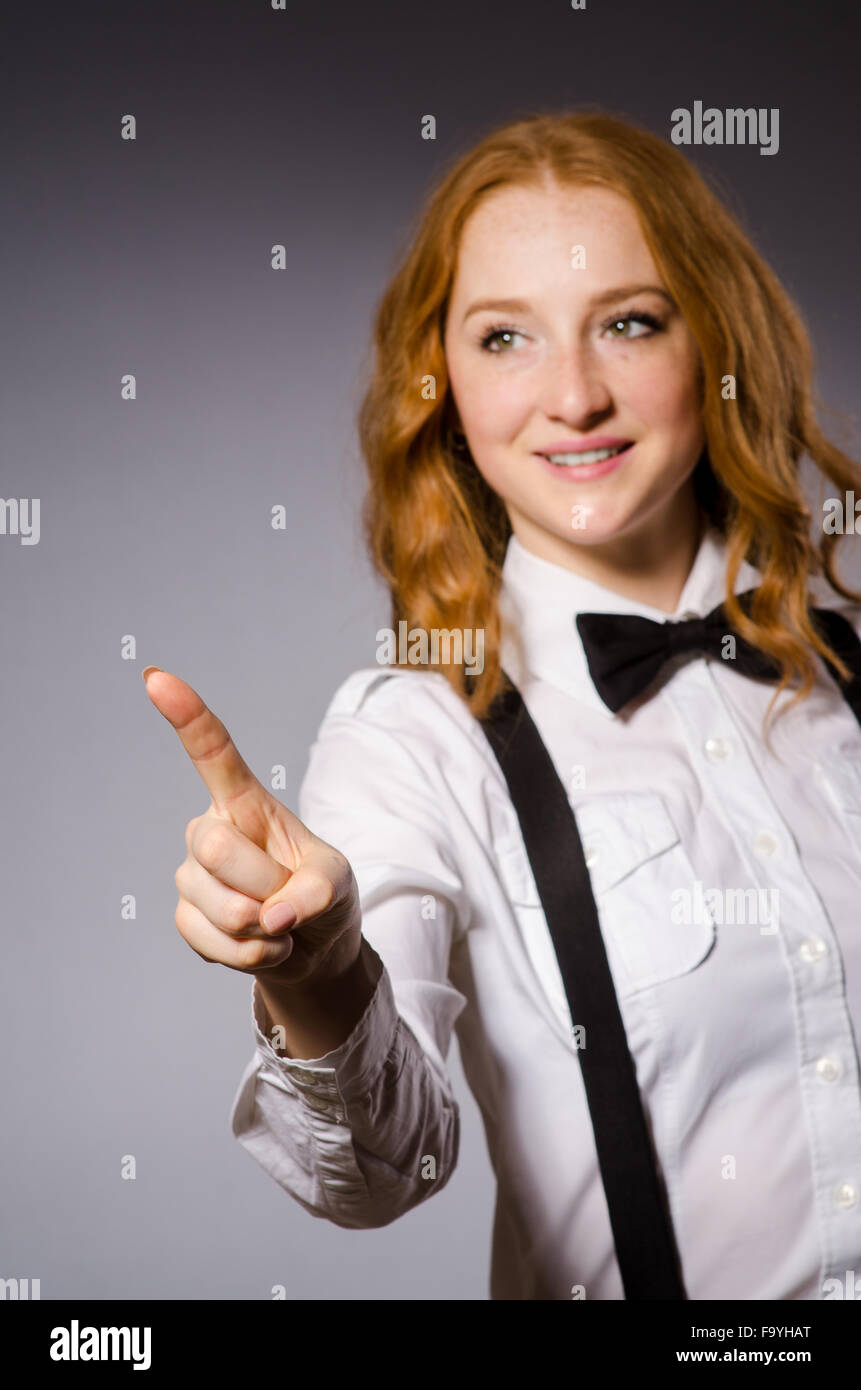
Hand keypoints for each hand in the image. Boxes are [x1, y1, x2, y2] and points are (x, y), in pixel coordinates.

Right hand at [143, 667, 361, 989]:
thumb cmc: (324, 897)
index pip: (213, 753)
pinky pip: (212, 942)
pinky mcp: (186, 917)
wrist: (313, 948)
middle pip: (213, 846)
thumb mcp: (339, 883)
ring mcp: (192, 875)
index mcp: (247, 802)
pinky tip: (263, 945)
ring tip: (279, 924)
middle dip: (265, 884)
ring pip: (218, 903)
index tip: (156, 679)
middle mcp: (210, 830)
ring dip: (263, 928)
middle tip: (289, 898)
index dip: (187, 716)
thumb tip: (273, 918)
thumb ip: (317, 892)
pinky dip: (251, 955)